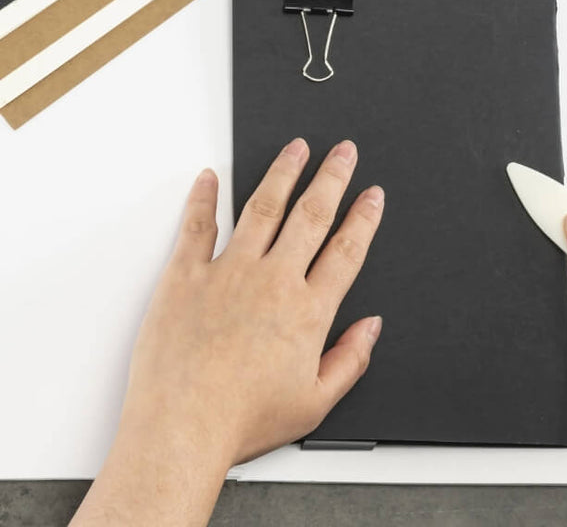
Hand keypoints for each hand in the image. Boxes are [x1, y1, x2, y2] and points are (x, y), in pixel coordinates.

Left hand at [72, 138, 383, 526]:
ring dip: (283, 173)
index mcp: (307, 311)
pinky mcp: (186, 276)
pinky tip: (210, 177)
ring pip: (263, 207)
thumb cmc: (241, 420)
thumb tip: (371, 327)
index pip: (346, 250)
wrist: (180, 430)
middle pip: (312, 214)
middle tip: (343, 151)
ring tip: (296, 148)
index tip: (372, 195)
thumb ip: (351, 359)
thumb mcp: (315, 403)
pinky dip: (204, 198)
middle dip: (332, 177)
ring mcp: (229, 273)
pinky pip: (198, 226)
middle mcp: (273, 281)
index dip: (364, 218)